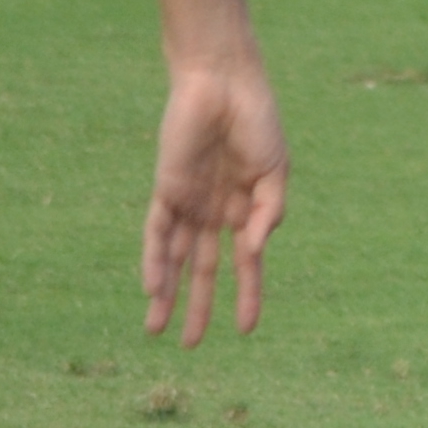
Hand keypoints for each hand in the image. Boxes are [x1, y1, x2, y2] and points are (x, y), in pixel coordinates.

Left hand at [143, 54, 287, 347]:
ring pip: (174, 259)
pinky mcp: (166, 188)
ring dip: (166, 294)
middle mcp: (214, 211)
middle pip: (202, 270)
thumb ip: (268, 213)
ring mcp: (188, 202)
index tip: (247, 330)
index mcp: (247, 208)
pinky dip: (154, 260)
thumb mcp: (275, 171)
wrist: (225, 82)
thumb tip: (252, 254)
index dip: (248, 296)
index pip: (246, 264)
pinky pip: (157, 232)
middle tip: (190, 346)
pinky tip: (152, 288)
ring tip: (156, 331)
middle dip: (197, 307)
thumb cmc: (258, 120)